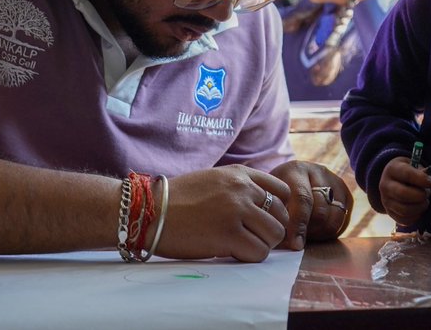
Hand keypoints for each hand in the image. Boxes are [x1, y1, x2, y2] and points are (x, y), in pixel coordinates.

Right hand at [152, 165, 289, 262]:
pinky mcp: (229, 235)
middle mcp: (242, 189)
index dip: (277, 209)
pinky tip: (231, 253)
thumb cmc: (176, 200)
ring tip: (240, 245)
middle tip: (250, 238)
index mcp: (239, 173)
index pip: (281, 190)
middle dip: (269, 230)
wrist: (148, 211)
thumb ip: (238, 187)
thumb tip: (263, 206)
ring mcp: (237, 211)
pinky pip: (259, 252)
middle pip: (281, 215)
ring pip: (274, 235)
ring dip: (261, 244)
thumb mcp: (212, 179)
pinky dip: (249, 257)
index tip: (264, 220)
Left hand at [269, 160, 351, 248]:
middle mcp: (318, 172)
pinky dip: (331, 232)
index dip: (299, 225)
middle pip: (321, 211)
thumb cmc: (276, 194)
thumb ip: (277, 217)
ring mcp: (334, 181)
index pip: (302, 199)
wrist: (288, 179)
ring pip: (336, 218)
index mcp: (295, 170)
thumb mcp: (271, 199)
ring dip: (321, 233)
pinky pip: (344, 221)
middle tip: (298, 241)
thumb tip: (287, 244)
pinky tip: (317, 232)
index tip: (295, 245)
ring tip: (307, 236)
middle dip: (310, 231)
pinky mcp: (346, 194)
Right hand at [378, 156, 430, 229]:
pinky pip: (404, 220)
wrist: (394, 181)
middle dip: (421, 195)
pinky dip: (416, 216)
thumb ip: (424, 170)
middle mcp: (385, 185)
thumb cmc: (408, 172)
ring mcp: (386, 201)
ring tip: (425, 201)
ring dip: (420, 207)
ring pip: (405, 210)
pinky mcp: (390, 213)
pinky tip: (419, 209)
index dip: (423, 180)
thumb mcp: (414, 166)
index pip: (407, 174)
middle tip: (428, 193)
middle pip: (403, 194)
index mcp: (392, 170)